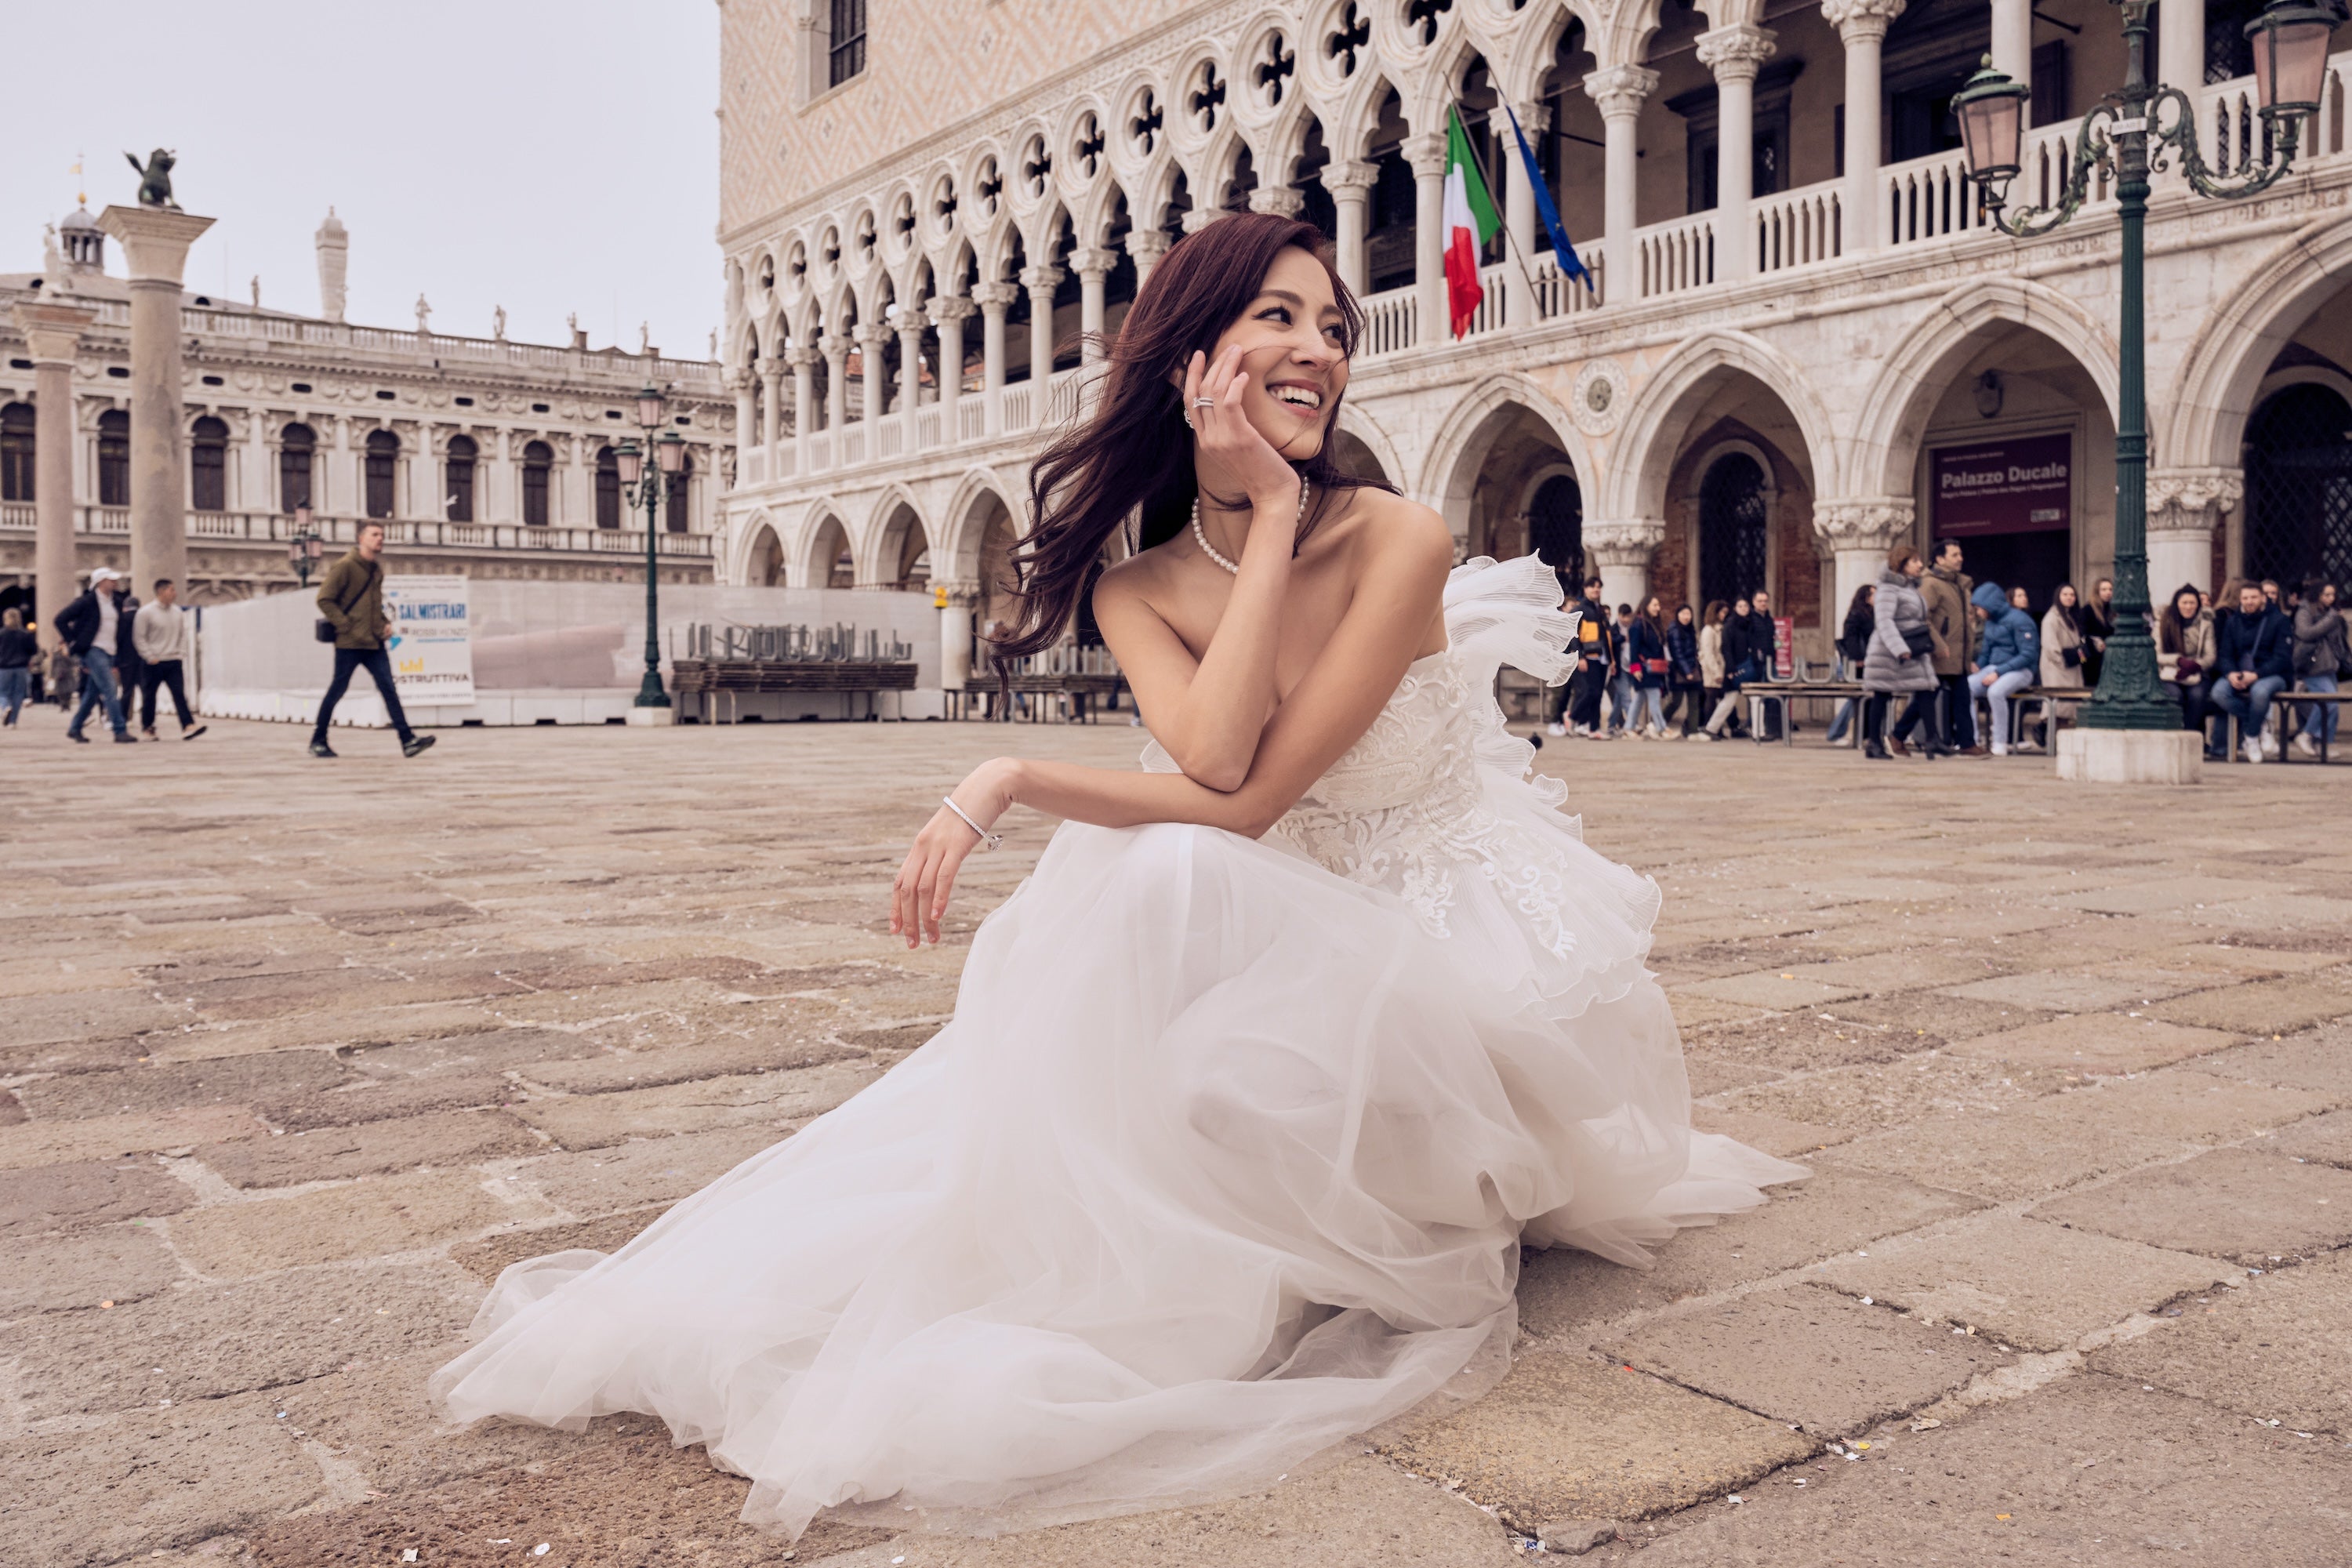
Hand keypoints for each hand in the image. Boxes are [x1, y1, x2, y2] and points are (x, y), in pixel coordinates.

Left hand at [891, 758, 1018, 948]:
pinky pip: (944, 876)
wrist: (989, 786)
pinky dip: (938, 898)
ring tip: (930, 938)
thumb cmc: (974, 811)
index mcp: (920, 846)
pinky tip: (938, 916)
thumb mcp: (952, 834)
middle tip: (912, 943)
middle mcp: (923, 846)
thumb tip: (941, 873)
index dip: (896, 908)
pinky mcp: (957, 845)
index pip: (899, 882)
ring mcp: (939, 845)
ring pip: (923, 888)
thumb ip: (943, 853)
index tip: (896, 930)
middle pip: (907, 890)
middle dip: (908, 920)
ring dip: (924, 917)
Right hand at [1182, 347, 1300, 517]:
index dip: (1193, 375)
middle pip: (1201, 392)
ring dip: (1226, 367)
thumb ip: (1229, 428)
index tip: (1199, 355)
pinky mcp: (1239, 437)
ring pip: (1214, 392)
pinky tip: (1245, 375)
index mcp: (1205, 441)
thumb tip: (1232, 401)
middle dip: (1214, 364)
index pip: (1190, 401)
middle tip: (1230, 347)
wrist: (1272, 494)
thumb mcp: (1239, 448)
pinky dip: (1236, 384)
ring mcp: (1221, 439)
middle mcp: (1208, 439)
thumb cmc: (1262, 470)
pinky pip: (1230, 402)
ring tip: (1238, 351)